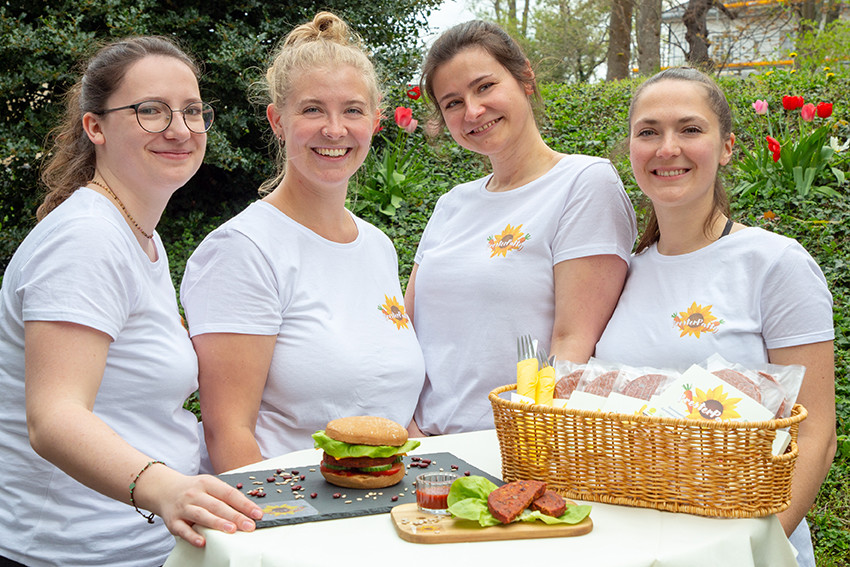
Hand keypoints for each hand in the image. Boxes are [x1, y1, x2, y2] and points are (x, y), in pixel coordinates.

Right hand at [144, 469, 263, 546]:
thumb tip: (249, 510)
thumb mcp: (209, 486)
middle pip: (217, 505)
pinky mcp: (173, 521)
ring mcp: (183, 507)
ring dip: (217, 523)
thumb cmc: (194, 490)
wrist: (165, 490)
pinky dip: (192, 536)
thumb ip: (225, 496)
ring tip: (232, 530)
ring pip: (202, 515)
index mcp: (207, 483)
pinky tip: (203, 542)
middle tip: (249, 525)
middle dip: (235, 516)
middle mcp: (195, 494)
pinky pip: (183, 530)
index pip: (229, 493)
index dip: (244, 504)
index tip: (257, 514)